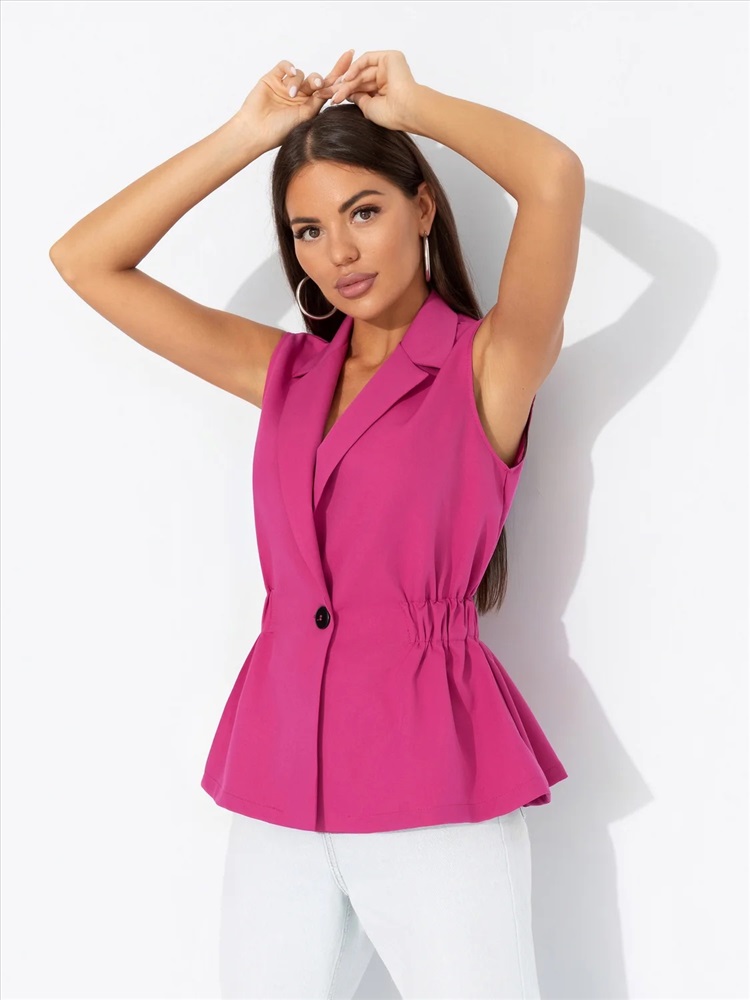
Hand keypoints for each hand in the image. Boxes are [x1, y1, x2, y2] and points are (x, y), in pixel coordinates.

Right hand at [234, 50, 356, 150]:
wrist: (257, 131)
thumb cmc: (281, 130)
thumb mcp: (306, 116)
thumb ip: (319, 100)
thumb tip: (336, 86)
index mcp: (310, 105)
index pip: (327, 87)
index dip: (339, 73)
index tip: (350, 57)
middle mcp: (300, 95)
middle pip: (315, 78)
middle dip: (319, 80)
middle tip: (317, 85)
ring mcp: (286, 86)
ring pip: (300, 74)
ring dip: (298, 82)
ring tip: (292, 95)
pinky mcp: (273, 79)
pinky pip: (285, 66)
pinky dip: (289, 68)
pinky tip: (289, 76)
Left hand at [325, 50, 420, 130]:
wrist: (406, 109)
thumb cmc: (391, 114)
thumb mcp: (368, 107)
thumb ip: (357, 98)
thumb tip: (348, 93)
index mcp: (383, 90)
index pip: (360, 88)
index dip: (344, 92)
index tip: (328, 99)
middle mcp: (386, 77)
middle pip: (359, 79)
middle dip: (342, 87)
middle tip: (326, 94)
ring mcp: (388, 66)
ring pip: (362, 71)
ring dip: (347, 82)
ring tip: (337, 93)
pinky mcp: (390, 57)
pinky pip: (367, 59)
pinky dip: (356, 67)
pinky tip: (347, 78)